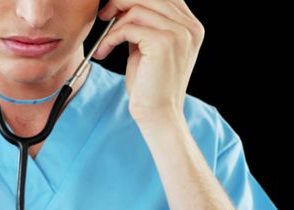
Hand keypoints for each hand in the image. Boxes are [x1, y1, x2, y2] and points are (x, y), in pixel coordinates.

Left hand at [94, 0, 204, 126]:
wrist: (158, 114)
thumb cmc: (149, 85)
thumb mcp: (147, 48)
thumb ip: (143, 26)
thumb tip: (122, 6)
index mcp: (190, 26)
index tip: (114, 10)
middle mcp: (189, 26)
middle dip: (121, 2)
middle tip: (104, 16)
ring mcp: (179, 33)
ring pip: (137, 9)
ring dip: (113, 25)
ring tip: (104, 44)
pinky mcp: (163, 43)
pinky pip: (128, 27)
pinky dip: (110, 38)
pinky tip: (104, 51)